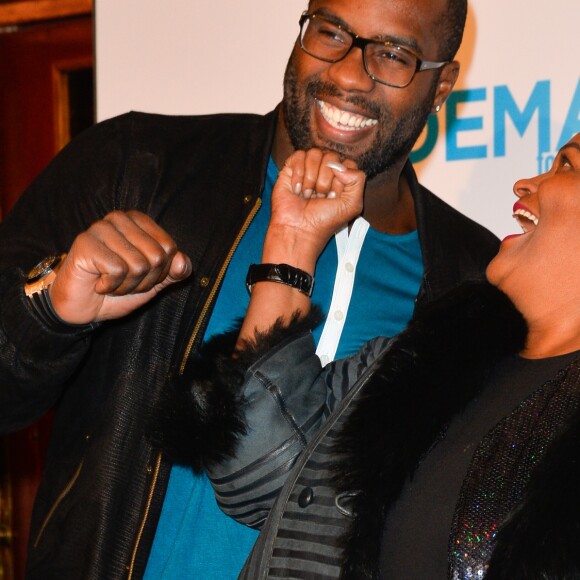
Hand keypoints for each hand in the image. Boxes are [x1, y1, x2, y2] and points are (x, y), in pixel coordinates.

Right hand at [49, 210, 191, 323]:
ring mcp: (100, 228)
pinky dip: (111, 286)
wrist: (82, 307)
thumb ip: (174, 272)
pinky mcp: (85, 242)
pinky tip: (98, 283)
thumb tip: (183, 262)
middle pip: (156, 256)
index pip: (169, 248)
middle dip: (144, 280)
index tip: (140, 277)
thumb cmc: (117, 289)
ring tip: (110, 283)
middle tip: (123, 282)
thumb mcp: (154, 282)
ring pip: (138, 265)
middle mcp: (120, 218)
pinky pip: (117, 270)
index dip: (160, 273)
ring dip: (127, 285)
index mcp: (139, 221)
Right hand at [265, 149, 364, 267]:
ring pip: (314, 153)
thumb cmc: (324, 221)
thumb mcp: (352, 204)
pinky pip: (298, 155)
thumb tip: (338, 165)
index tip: (335, 197)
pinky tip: (297, 189)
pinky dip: (298, 173)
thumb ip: (358, 180)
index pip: (347, 162)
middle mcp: (325, 172)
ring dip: (311, 177)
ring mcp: (308, 169)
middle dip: (325, 180)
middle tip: (320, 197)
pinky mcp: (291, 169)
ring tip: (308, 195)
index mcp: (342, 179)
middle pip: (331, 157)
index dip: (341, 178)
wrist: (299, 229)